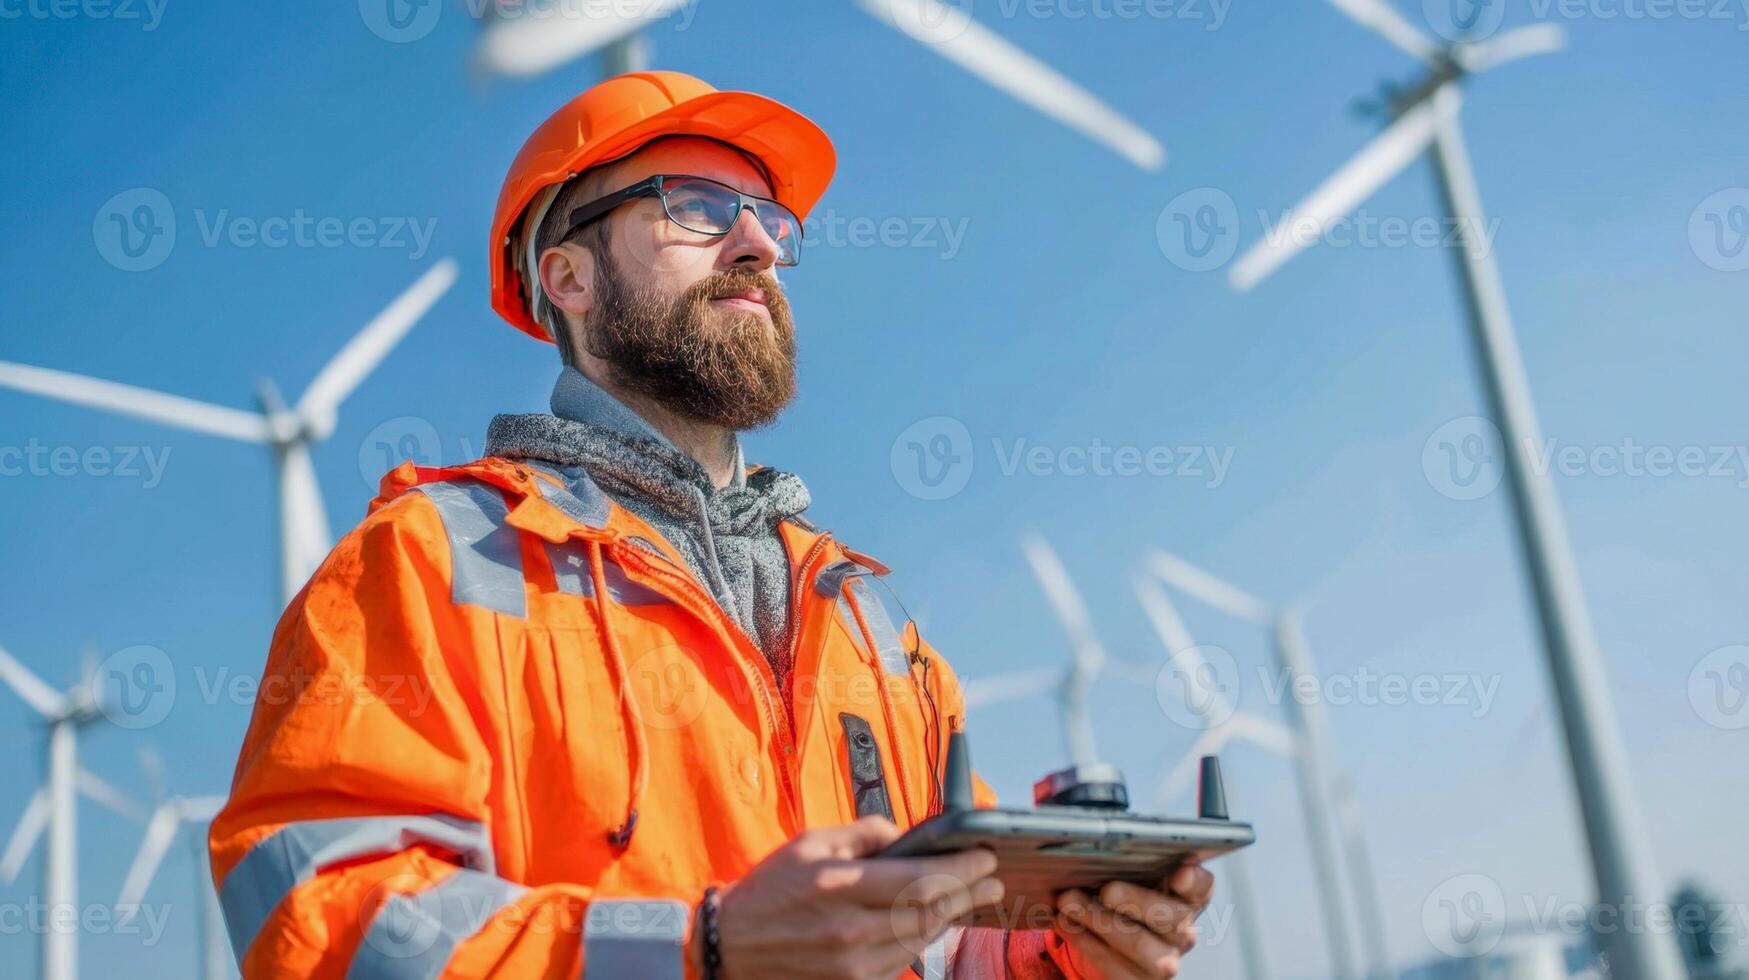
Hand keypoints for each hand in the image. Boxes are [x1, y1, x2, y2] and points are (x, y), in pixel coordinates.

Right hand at [693, 815, 1005, 979]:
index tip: (985, 858)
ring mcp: (852, 964)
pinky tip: (932, 923)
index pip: (920, 879)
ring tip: (967, 898)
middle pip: (930, 912)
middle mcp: (850, 930)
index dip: (961, 870)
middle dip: (967, 894)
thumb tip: (907, 835)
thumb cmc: (770, 888)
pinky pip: (902, 961)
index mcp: (840, 886)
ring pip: (921, 940)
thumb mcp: (811, 842)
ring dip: (949, 918)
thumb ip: (865, 834)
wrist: (731, 946)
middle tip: (992, 881)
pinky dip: (922, 940)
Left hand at [1048, 863, 1214, 978]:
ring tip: (1069, 903)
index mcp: (1185, 898)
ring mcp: (1164, 961)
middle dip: (1135, 901)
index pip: (1202, 887)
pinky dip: (1085, 942)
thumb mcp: (1127, 878)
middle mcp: (1182, 932)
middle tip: (1107, 890)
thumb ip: (1126, 863)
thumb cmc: (1119, 899)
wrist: (1105, 943)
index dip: (1194, 881)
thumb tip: (1097, 846)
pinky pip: (1116, 968)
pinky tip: (1065, 924)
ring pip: (1141, 945)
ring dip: (1101, 922)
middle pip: (1172, 917)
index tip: (1179, 874)